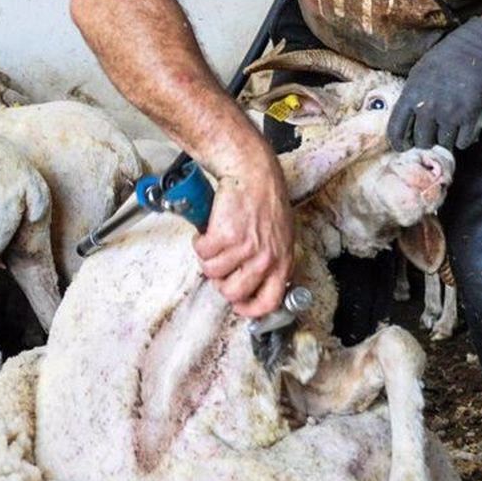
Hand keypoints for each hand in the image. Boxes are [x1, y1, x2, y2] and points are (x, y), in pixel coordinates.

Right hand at [193, 151, 294, 317]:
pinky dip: (199, 242)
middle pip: (233, 293)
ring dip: (208, 258)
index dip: (249, 309)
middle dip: (220, 281)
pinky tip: (207, 231)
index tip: (238, 305)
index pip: (268, 302)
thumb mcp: (280, 236)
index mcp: (282, 261)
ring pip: (212, 273)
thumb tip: (254, 284)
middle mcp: (265, 259)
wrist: (252, 171)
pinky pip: (202, 253)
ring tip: (214, 241)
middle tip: (220, 265)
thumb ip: (271, 261)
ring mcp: (245, 249)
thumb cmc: (264, 199)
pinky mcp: (225, 236)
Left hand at [388, 17, 481, 152]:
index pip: (396, 130)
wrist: (477, 49)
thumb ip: (411, 98)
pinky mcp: (470, 117)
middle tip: (431, 136)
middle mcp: (428, 108)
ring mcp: (449, 114)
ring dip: (445, 141)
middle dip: (426, 142)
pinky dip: (463, 140)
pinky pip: (463, 142)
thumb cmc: (445, 59)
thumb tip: (407, 122)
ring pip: (443, 144)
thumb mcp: (418, 74)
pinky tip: (462, 130)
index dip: (399, 143)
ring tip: (448, 131)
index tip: (404, 146)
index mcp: (411, 96)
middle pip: (422, 142)